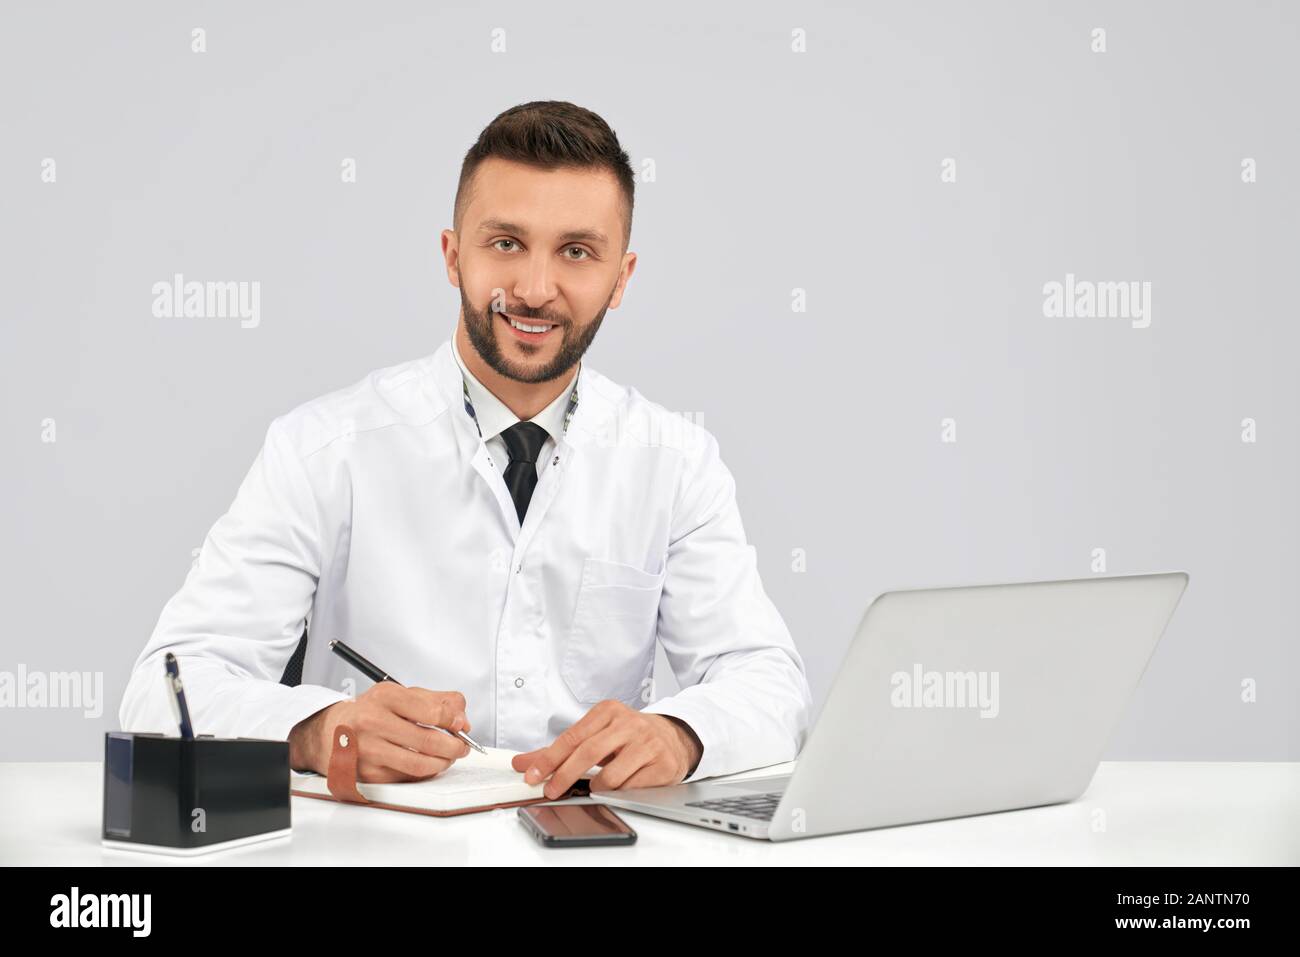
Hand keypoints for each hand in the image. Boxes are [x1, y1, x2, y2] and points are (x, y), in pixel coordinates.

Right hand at [289, 682, 472, 782]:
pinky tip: (426, 764)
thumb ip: (437, 700)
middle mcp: (373, 722)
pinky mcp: (369, 774)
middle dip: (455, 746)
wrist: (331, 732)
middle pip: (429, 741)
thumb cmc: (370, 711)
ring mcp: (369, 750)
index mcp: (385, 697)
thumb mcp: (401, 694)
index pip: (432, 711)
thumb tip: (462, 718)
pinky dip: (424, 773)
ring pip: (420, 765)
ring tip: (448, 757)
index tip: (461, 724)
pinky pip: (407, 778)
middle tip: (462, 746)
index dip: (454, 720)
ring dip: (443, 763)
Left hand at [510, 700, 702, 799]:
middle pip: (588, 752)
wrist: (674, 738)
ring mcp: (648, 743)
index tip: (532, 775)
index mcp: (608, 711)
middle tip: (551, 791)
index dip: (549, 758)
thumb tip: (524, 762)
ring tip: (598, 784)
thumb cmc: (628, 737)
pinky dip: (620, 792)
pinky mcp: (663, 764)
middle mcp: (629, 723)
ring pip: (610, 775)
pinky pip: (631, 787)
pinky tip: (622, 785)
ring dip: (597, 786)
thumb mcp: (596, 734)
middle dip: (564, 775)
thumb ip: (560, 749)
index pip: (572, 736)